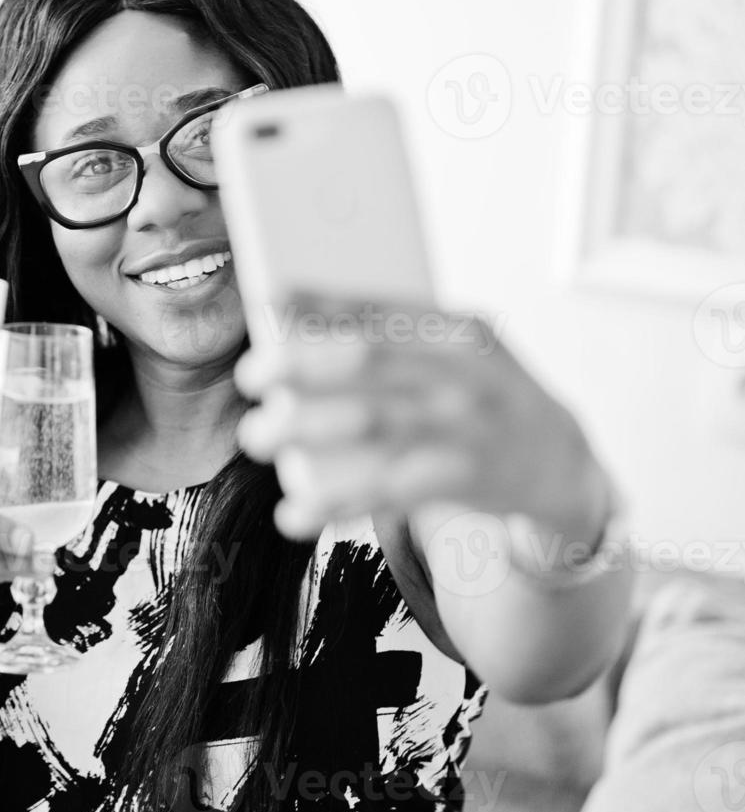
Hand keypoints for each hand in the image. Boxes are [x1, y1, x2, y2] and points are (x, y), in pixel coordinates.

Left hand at [234, 294, 607, 544]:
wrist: (562, 460)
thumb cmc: (484, 394)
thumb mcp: (457, 350)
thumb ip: (391, 332)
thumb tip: (291, 311)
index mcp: (461, 331)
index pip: (385, 307)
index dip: (323, 301)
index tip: (267, 299)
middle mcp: (467, 374)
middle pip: (369, 361)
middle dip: (299, 365)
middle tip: (249, 377)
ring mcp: (468, 428)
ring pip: (371, 425)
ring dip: (301, 431)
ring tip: (255, 437)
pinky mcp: (463, 482)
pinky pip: (386, 491)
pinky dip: (333, 502)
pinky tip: (293, 512)